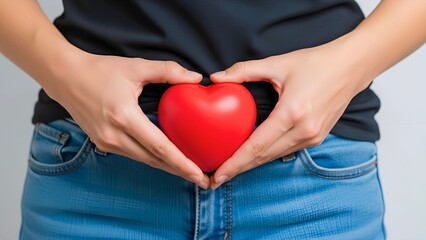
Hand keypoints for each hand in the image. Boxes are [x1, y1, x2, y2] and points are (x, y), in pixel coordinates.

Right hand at [45, 52, 209, 188]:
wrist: (65, 77)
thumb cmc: (99, 71)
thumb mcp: (136, 67)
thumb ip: (168, 71)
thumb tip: (196, 78)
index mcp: (124, 117)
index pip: (159, 147)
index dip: (181, 163)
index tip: (199, 175)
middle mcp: (114, 135)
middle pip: (154, 160)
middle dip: (180, 172)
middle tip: (204, 180)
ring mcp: (106, 143)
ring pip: (144, 160)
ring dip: (167, 167)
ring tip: (190, 171)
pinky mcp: (103, 144)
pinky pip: (133, 154)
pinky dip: (152, 158)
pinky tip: (167, 158)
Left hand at [209, 40, 372, 188]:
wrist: (351, 67)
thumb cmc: (316, 63)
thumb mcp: (277, 63)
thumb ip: (243, 71)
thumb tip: (215, 78)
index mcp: (292, 113)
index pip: (257, 146)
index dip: (235, 163)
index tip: (218, 176)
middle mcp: (304, 131)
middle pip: (264, 158)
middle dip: (238, 170)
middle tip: (215, 179)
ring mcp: (313, 137)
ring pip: (274, 157)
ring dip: (252, 165)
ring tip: (230, 170)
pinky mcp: (317, 138)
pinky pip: (286, 151)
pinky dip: (267, 155)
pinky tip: (253, 156)